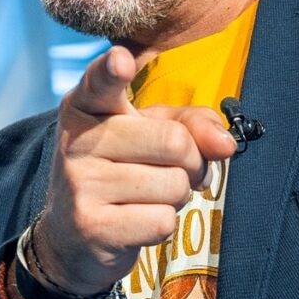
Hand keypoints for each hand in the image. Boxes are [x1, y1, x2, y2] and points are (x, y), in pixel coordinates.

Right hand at [32, 46, 236, 298]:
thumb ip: (192, 125)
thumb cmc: (121, 173)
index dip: (113, 70)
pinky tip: (135, 222)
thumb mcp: (151, 135)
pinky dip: (162, 225)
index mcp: (86, 106)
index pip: (100, 83)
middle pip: (174, 141)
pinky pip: (162, 221)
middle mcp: (75, 140)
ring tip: (148, 197)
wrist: (73, 238)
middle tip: (173, 171)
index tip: (121, 60)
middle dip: (192, 162)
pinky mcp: (91, 226)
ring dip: (177, 197)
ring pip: (174, 185)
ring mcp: (79, 184)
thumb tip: (225, 144)